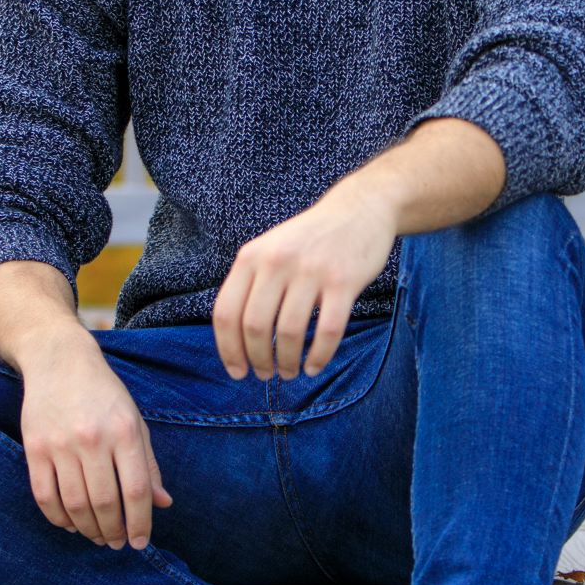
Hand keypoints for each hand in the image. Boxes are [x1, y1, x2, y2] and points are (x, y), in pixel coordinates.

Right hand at [19, 342, 172, 550]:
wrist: (59, 361)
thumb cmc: (104, 394)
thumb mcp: (135, 421)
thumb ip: (149, 464)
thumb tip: (162, 504)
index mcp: (124, 431)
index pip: (136, 490)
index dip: (140, 523)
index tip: (140, 542)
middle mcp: (94, 438)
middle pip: (106, 503)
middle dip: (114, 531)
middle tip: (117, 543)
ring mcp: (61, 444)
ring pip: (76, 504)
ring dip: (88, 529)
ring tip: (97, 536)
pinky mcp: (35, 448)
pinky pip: (45, 496)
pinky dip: (58, 518)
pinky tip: (71, 523)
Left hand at [213, 183, 398, 381]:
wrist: (359, 209)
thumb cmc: (310, 239)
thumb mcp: (269, 249)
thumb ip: (251, 284)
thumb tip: (236, 340)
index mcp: (251, 256)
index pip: (226, 312)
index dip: (228, 350)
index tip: (237, 371)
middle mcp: (276, 261)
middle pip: (254, 327)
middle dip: (258, 360)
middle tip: (266, 375)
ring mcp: (311, 270)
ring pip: (289, 332)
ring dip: (287, 362)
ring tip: (290, 372)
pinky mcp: (343, 280)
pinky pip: (327, 331)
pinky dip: (319, 356)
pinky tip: (314, 366)